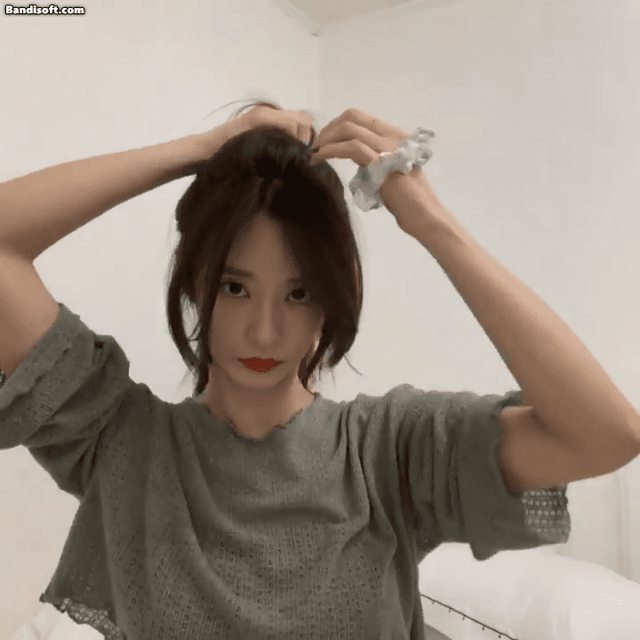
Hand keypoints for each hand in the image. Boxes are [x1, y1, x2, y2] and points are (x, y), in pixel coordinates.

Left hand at [310, 108, 443, 234]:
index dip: (337, 125)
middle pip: (351, 117)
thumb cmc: (405, 200)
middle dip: (328, 129)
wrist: (422, 214)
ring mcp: (388, 146)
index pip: (360, 118)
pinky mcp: (381, 162)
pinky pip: (351, 147)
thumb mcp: (385, 170)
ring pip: (349, 128)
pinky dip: (330, 151)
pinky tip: (320, 158)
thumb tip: (351, 154)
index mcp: (393, 135)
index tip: (324, 141)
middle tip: (316, 147)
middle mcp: (391, 135)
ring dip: (326, 140)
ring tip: (315, 154)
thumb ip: (371, 158)